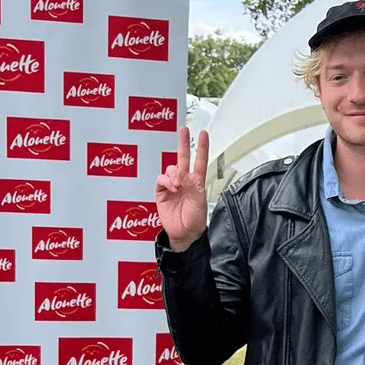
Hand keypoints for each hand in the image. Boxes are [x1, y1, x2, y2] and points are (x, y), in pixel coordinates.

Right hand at [155, 126, 208, 250]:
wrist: (184, 233)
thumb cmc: (195, 220)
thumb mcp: (199, 201)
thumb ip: (192, 186)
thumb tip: (182, 174)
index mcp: (197, 182)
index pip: (200, 160)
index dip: (202, 147)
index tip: (204, 134)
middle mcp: (185, 181)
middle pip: (183, 158)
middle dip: (184, 143)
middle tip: (184, 130)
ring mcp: (172, 185)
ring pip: (170, 168)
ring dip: (173, 174)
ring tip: (178, 186)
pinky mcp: (161, 192)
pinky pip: (161, 179)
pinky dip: (165, 181)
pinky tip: (171, 187)